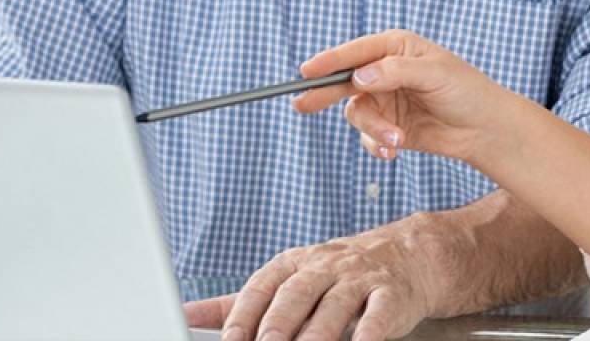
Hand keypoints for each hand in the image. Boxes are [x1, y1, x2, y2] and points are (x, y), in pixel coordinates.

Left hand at [183, 231, 431, 340]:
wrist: (407, 256)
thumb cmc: (337, 275)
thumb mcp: (286, 280)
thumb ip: (237, 303)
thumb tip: (182, 316)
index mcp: (293, 264)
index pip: (262, 287)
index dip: (244, 315)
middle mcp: (325, 266)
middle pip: (296, 294)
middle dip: (277, 324)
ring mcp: (360, 278)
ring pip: (335, 305)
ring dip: (318, 333)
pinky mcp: (391, 294)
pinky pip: (379, 314)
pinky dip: (369, 333)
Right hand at [292, 30, 515, 166]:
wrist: (485, 130)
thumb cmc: (466, 91)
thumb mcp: (433, 74)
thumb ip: (394, 72)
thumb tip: (359, 76)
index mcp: (396, 47)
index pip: (356, 51)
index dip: (330, 61)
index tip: (307, 72)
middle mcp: (386, 72)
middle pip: (345, 81)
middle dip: (326, 94)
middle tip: (302, 105)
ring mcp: (386, 100)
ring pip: (358, 113)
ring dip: (373, 129)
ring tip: (396, 141)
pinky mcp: (389, 126)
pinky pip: (369, 136)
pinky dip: (377, 144)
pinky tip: (393, 150)